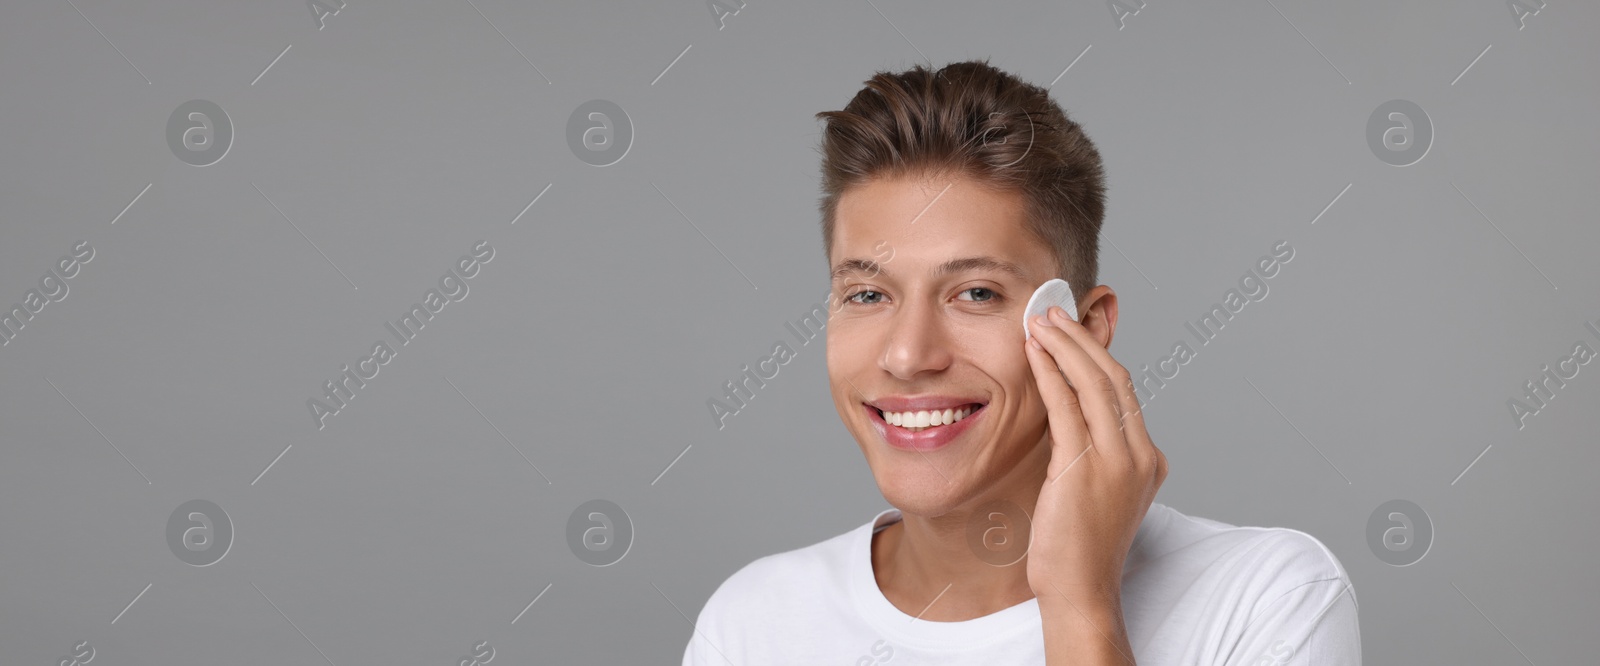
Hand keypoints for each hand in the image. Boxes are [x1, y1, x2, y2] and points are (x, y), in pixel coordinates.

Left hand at [1022, 305, 1167, 603]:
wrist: (1080, 590)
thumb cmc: (1078, 547)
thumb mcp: (1096, 492)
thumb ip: (1093, 454)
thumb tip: (1071, 419)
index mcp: (1148, 460)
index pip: (1124, 393)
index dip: (1097, 355)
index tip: (1072, 330)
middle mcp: (1140, 456)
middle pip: (1115, 379)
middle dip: (1082, 339)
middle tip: (1053, 312)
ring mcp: (1117, 462)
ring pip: (1095, 385)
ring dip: (1064, 347)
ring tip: (1039, 321)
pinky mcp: (1085, 469)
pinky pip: (1067, 408)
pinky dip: (1051, 374)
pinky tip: (1034, 354)